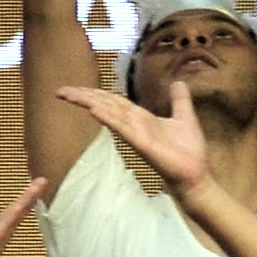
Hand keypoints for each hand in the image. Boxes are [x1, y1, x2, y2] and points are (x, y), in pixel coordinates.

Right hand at [60, 79, 210, 194]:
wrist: (195, 175)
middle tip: (60, 91)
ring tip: (69, 95)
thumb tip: (178, 82)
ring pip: (109, 113)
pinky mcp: (142, 144)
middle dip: (83, 96)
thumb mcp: (184, 117)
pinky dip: (108, 118)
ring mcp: (135, 134)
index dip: (95, 92)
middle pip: (105, 105)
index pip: (113, 101)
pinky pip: (122, 129)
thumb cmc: (188, 152)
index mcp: (141, 117)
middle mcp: (134, 124)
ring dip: (89, 103)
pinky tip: (94, 109)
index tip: (75, 87)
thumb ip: (179, 100)